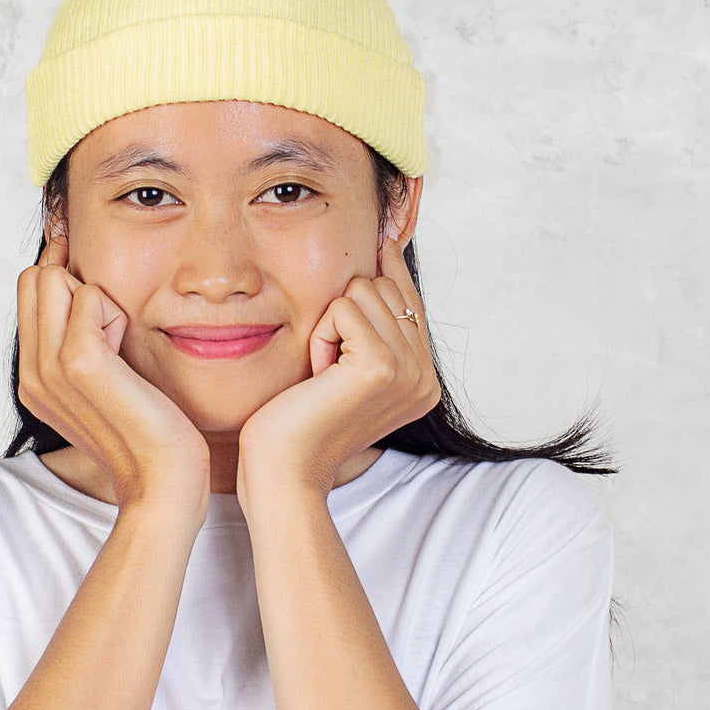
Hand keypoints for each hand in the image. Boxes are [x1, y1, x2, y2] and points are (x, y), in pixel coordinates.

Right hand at [17, 234, 209, 517]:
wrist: (162, 478)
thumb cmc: (145, 428)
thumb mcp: (99, 385)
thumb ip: (77, 345)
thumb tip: (81, 288)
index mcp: (31, 378)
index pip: (28, 291)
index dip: (63, 280)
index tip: (97, 304)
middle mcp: (31, 372)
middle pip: (35, 278)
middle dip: (75, 287)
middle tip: (109, 333)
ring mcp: (50, 367)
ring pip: (55, 279)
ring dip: (96, 300)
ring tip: (117, 346)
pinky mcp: (80, 360)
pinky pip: (90, 296)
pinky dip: (115, 313)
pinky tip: (126, 354)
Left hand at [237, 235, 441, 502]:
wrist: (284, 472)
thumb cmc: (300, 421)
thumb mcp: (345, 370)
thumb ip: (372, 330)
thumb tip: (380, 258)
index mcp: (424, 379)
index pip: (410, 301)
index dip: (390, 270)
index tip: (384, 237)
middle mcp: (426, 376)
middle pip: (386, 287)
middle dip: (344, 313)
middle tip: (328, 366)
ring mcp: (409, 372)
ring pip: (364, 290)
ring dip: (329, 325)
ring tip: (322, 372)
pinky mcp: (381, 367)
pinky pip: (344, 308)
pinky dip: (320, 335)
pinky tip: (318, 374)